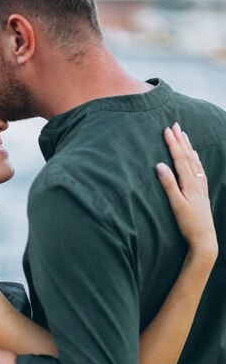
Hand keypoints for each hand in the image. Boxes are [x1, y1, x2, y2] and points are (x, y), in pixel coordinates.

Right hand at [156, 122, 217, 264]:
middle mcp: (197, 182)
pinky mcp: (202, 193)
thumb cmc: (188, 224)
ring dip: (189, 147)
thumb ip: (168, 185)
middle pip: (188, 156)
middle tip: (175, 125)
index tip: (166, 130)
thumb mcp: (176, 205)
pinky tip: (195, 157)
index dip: (173, 144)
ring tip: (184, 135)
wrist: (204, 239)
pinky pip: (199, 170)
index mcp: (189, 183)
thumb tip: (160, 165)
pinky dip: (196, 160)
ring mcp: (201, 187)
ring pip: (195, 162)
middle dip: (181, 140)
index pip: (180, 159)